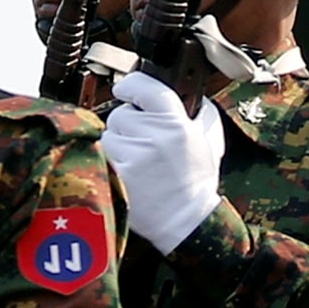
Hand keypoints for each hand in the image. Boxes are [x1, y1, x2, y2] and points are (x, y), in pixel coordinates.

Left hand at [100, 69, 225, 255]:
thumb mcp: (206, 142)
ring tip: (136, 163)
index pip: (146, 87)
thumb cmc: (195, 183)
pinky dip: (110, 163)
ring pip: (108, 135)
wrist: (187, 223)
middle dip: (126, 126)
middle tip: (142, 145)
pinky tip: (128, 174)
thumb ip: (195, 112)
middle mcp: (156, 137)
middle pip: (120, 113)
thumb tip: (180, 87)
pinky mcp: (119, 174)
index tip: (124, 89)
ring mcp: (135, 156)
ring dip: (116, 146)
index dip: (131, 84)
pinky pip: (102, 156)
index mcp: (178, 125)